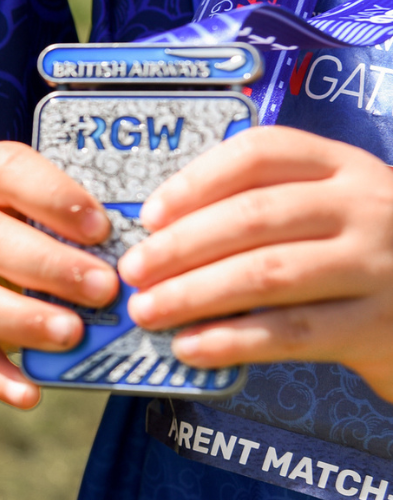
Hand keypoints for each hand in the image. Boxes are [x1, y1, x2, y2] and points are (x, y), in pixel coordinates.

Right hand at [0, 142, 115, 407]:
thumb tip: (135, 256)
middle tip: (104, 288)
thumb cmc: (10, 225)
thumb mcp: (31, 205)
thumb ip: (73, 222)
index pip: (6, 172)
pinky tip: (31, 394)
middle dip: (47, 265)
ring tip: (72, 334)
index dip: (53, 197)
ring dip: (19, 318)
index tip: (102, 228)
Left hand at [118, 126, 392, 399]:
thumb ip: (269, 205)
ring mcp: (379, 265)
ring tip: (148, 312)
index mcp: (345, 166)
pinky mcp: (381, 325)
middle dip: (180, 247)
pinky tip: (191, 347)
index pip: (260, 153)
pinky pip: (294, 333)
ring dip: (194, 294)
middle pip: (253, 217)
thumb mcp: (336, 208)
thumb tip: (163, 232)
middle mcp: (366, 206)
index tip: (150, 214)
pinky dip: (233, 340)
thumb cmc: (367, 253)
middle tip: (132, 272)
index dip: (195, 181)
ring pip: (267, 274)